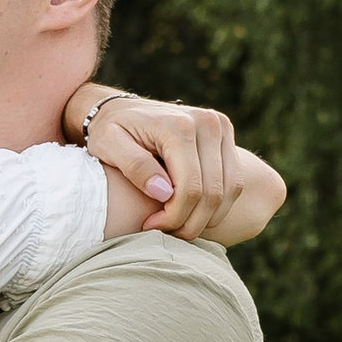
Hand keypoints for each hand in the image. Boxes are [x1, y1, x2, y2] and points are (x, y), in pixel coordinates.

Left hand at [80, 93, 247, 241]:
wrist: (120, 109)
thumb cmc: (109, 131)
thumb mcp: (109, 146)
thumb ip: (135, 167)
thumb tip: (163, 192)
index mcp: (179, 126)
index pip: (190, 187)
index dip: (174, 217)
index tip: (150, 226)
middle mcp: (208, 123)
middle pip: (213, 192)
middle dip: (191, 222)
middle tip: (165, 233)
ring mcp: (221, 128)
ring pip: (229, 189)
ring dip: (207, 217)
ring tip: (176, 226)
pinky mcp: (226, 136)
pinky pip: (233, 181)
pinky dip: (216, 205)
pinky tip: (190, 213)